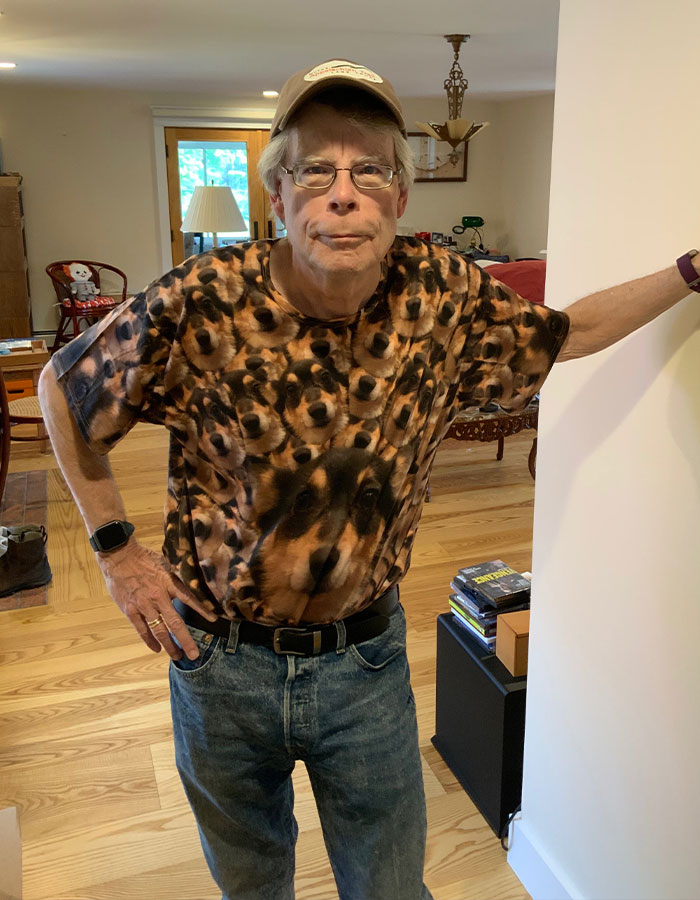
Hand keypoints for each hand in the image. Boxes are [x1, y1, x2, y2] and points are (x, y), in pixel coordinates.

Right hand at [96, 539, 217, 659]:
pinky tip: (156, 648)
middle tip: (193, 655)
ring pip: (159, 630)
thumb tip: (193, 581)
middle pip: (175, 623)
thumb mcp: (165, 563)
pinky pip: (141, 629)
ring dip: (169, 645)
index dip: (202, 610)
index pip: (190, 598)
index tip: (213, 619)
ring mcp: (143, 605)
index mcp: (168, 583)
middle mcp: (158, 596)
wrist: (119, 556)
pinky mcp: (130, 610)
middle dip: (185, 640)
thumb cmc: (143, 558)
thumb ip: (177, 576)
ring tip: (177, 655)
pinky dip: (149, 641)